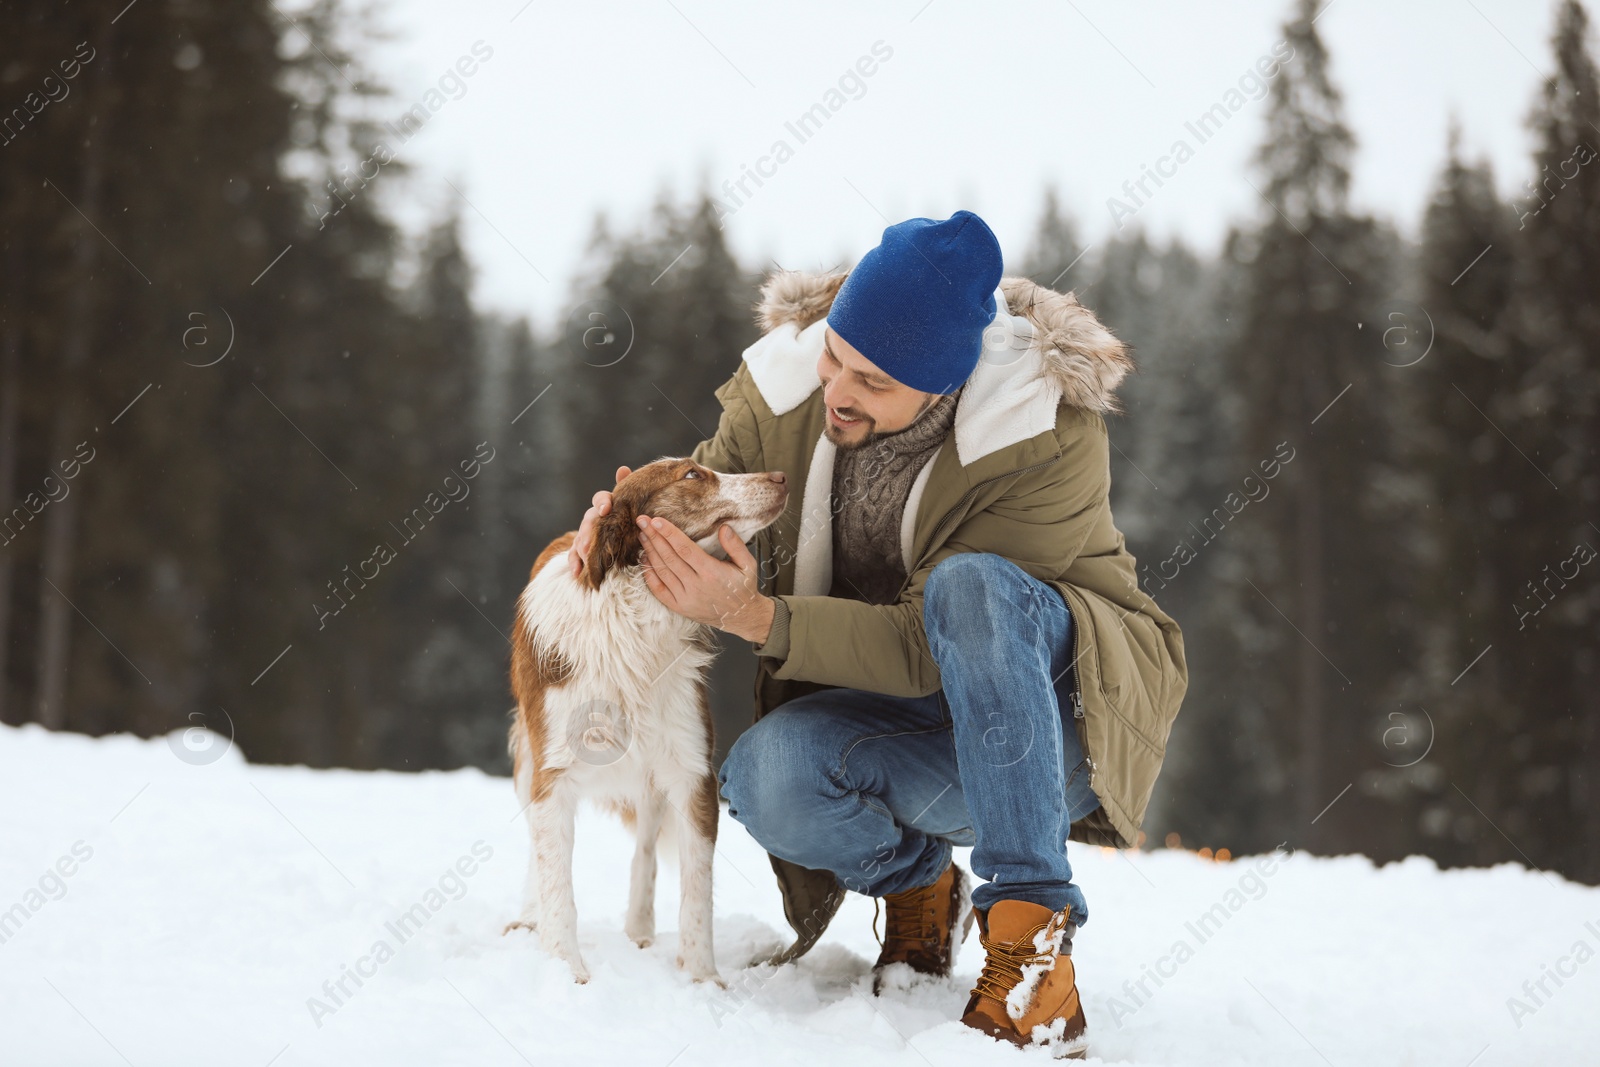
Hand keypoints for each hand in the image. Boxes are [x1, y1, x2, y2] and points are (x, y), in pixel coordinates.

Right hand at [570, 465, 631, 578]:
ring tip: (586, 558)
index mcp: (606, 505)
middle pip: (587, 521)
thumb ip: (627, 490)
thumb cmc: (627, 516)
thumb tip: (622, 468)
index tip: (606, 509)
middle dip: (589, 532)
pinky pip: (574, 554)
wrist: (620, 535)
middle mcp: (593, 517)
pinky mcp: (581, 548)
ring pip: (580, 538)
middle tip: (591, 543)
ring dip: (582, 548)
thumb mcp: (631, 506)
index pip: (600, 499)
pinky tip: (577, 572)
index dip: (602, 503)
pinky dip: (575, 563)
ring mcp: (585, 533)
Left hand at [636, 514, 774, 643]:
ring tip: (642, 535)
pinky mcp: (679, 607)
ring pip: (662, 571)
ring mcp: (685, 598)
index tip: (656, 520)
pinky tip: (644, 559)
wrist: (741, 617)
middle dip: (654, 537)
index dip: (669, 534)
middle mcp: (696, 586)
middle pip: (669, 557)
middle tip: (642, 521)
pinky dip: (649, 574)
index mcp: (712, 573)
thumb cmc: (743, 587)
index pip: (685, 549)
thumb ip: (736, 545)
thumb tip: (723, 527)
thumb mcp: (748, 564)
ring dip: (649, 552)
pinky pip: (658, 590)